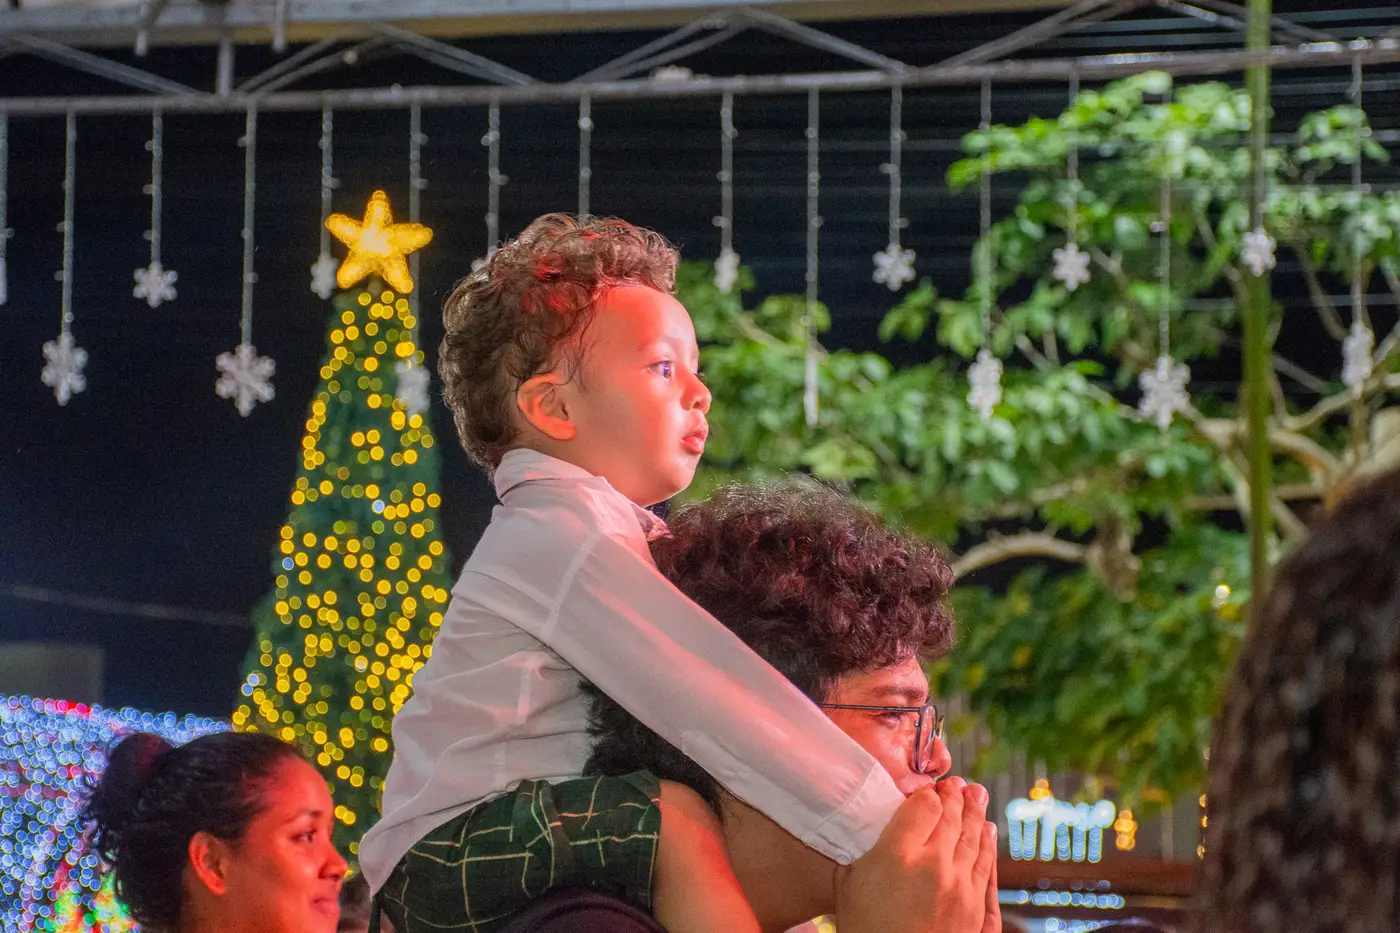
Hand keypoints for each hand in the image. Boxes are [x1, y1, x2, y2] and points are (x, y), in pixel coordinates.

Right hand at [834, 778, 996, 932]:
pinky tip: (988, 830)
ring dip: (976, 813)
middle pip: (951, 817)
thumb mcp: (847, 886)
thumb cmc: (864, 930)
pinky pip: (985, 865)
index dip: (926, 794)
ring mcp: (958, 886)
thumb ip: (860, 850)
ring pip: (973, 837)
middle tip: (958, 783)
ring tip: (978, 795)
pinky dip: (987, 844)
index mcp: (897, 854)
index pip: (922, 805)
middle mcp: (932, 864)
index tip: (926, 789)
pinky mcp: (974, 907)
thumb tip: (863, 823)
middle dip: (956, 796)